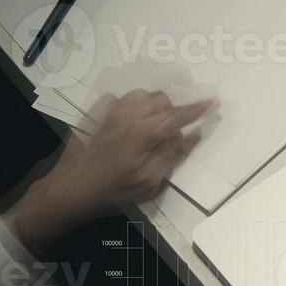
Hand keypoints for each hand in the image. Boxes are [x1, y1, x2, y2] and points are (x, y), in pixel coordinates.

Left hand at [7, 90, 215, 252]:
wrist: (71, 188)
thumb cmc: (115, 191)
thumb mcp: (151, 181)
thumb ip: (173, 154)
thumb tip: (192, 132)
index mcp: (146, 132)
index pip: (179, 115)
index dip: (199, 108)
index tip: (214, 102)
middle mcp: (129, 115)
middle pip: (161, 99)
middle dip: (175, 109)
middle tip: (176, 128)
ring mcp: (109, 112)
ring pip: (141, 95)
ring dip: (153, 105)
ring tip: (154, 123)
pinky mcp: (95, 114)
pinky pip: (119, 98)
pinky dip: (130, 105)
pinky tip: (129, 120)